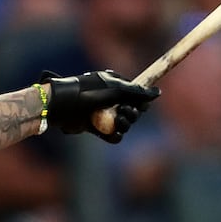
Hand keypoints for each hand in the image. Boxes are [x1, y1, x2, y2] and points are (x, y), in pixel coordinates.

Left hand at [42, 69, 158, 142]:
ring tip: (118, 123)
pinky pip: (111, 135)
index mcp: (115, 85)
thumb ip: (138, 93)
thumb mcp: (116, 90)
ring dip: (124, 125)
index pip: (137, 95)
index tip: (140, 105)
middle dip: (132, 114)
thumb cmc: (88, 92)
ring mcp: (102, 114)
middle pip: (132, 111)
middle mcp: (110, 99)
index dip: (141, 102)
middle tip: (124, 112)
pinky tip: (113, 134)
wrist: (62, 105)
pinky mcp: (94, 128)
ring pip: (123, 124)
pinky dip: (114, 136)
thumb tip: (158, 93)